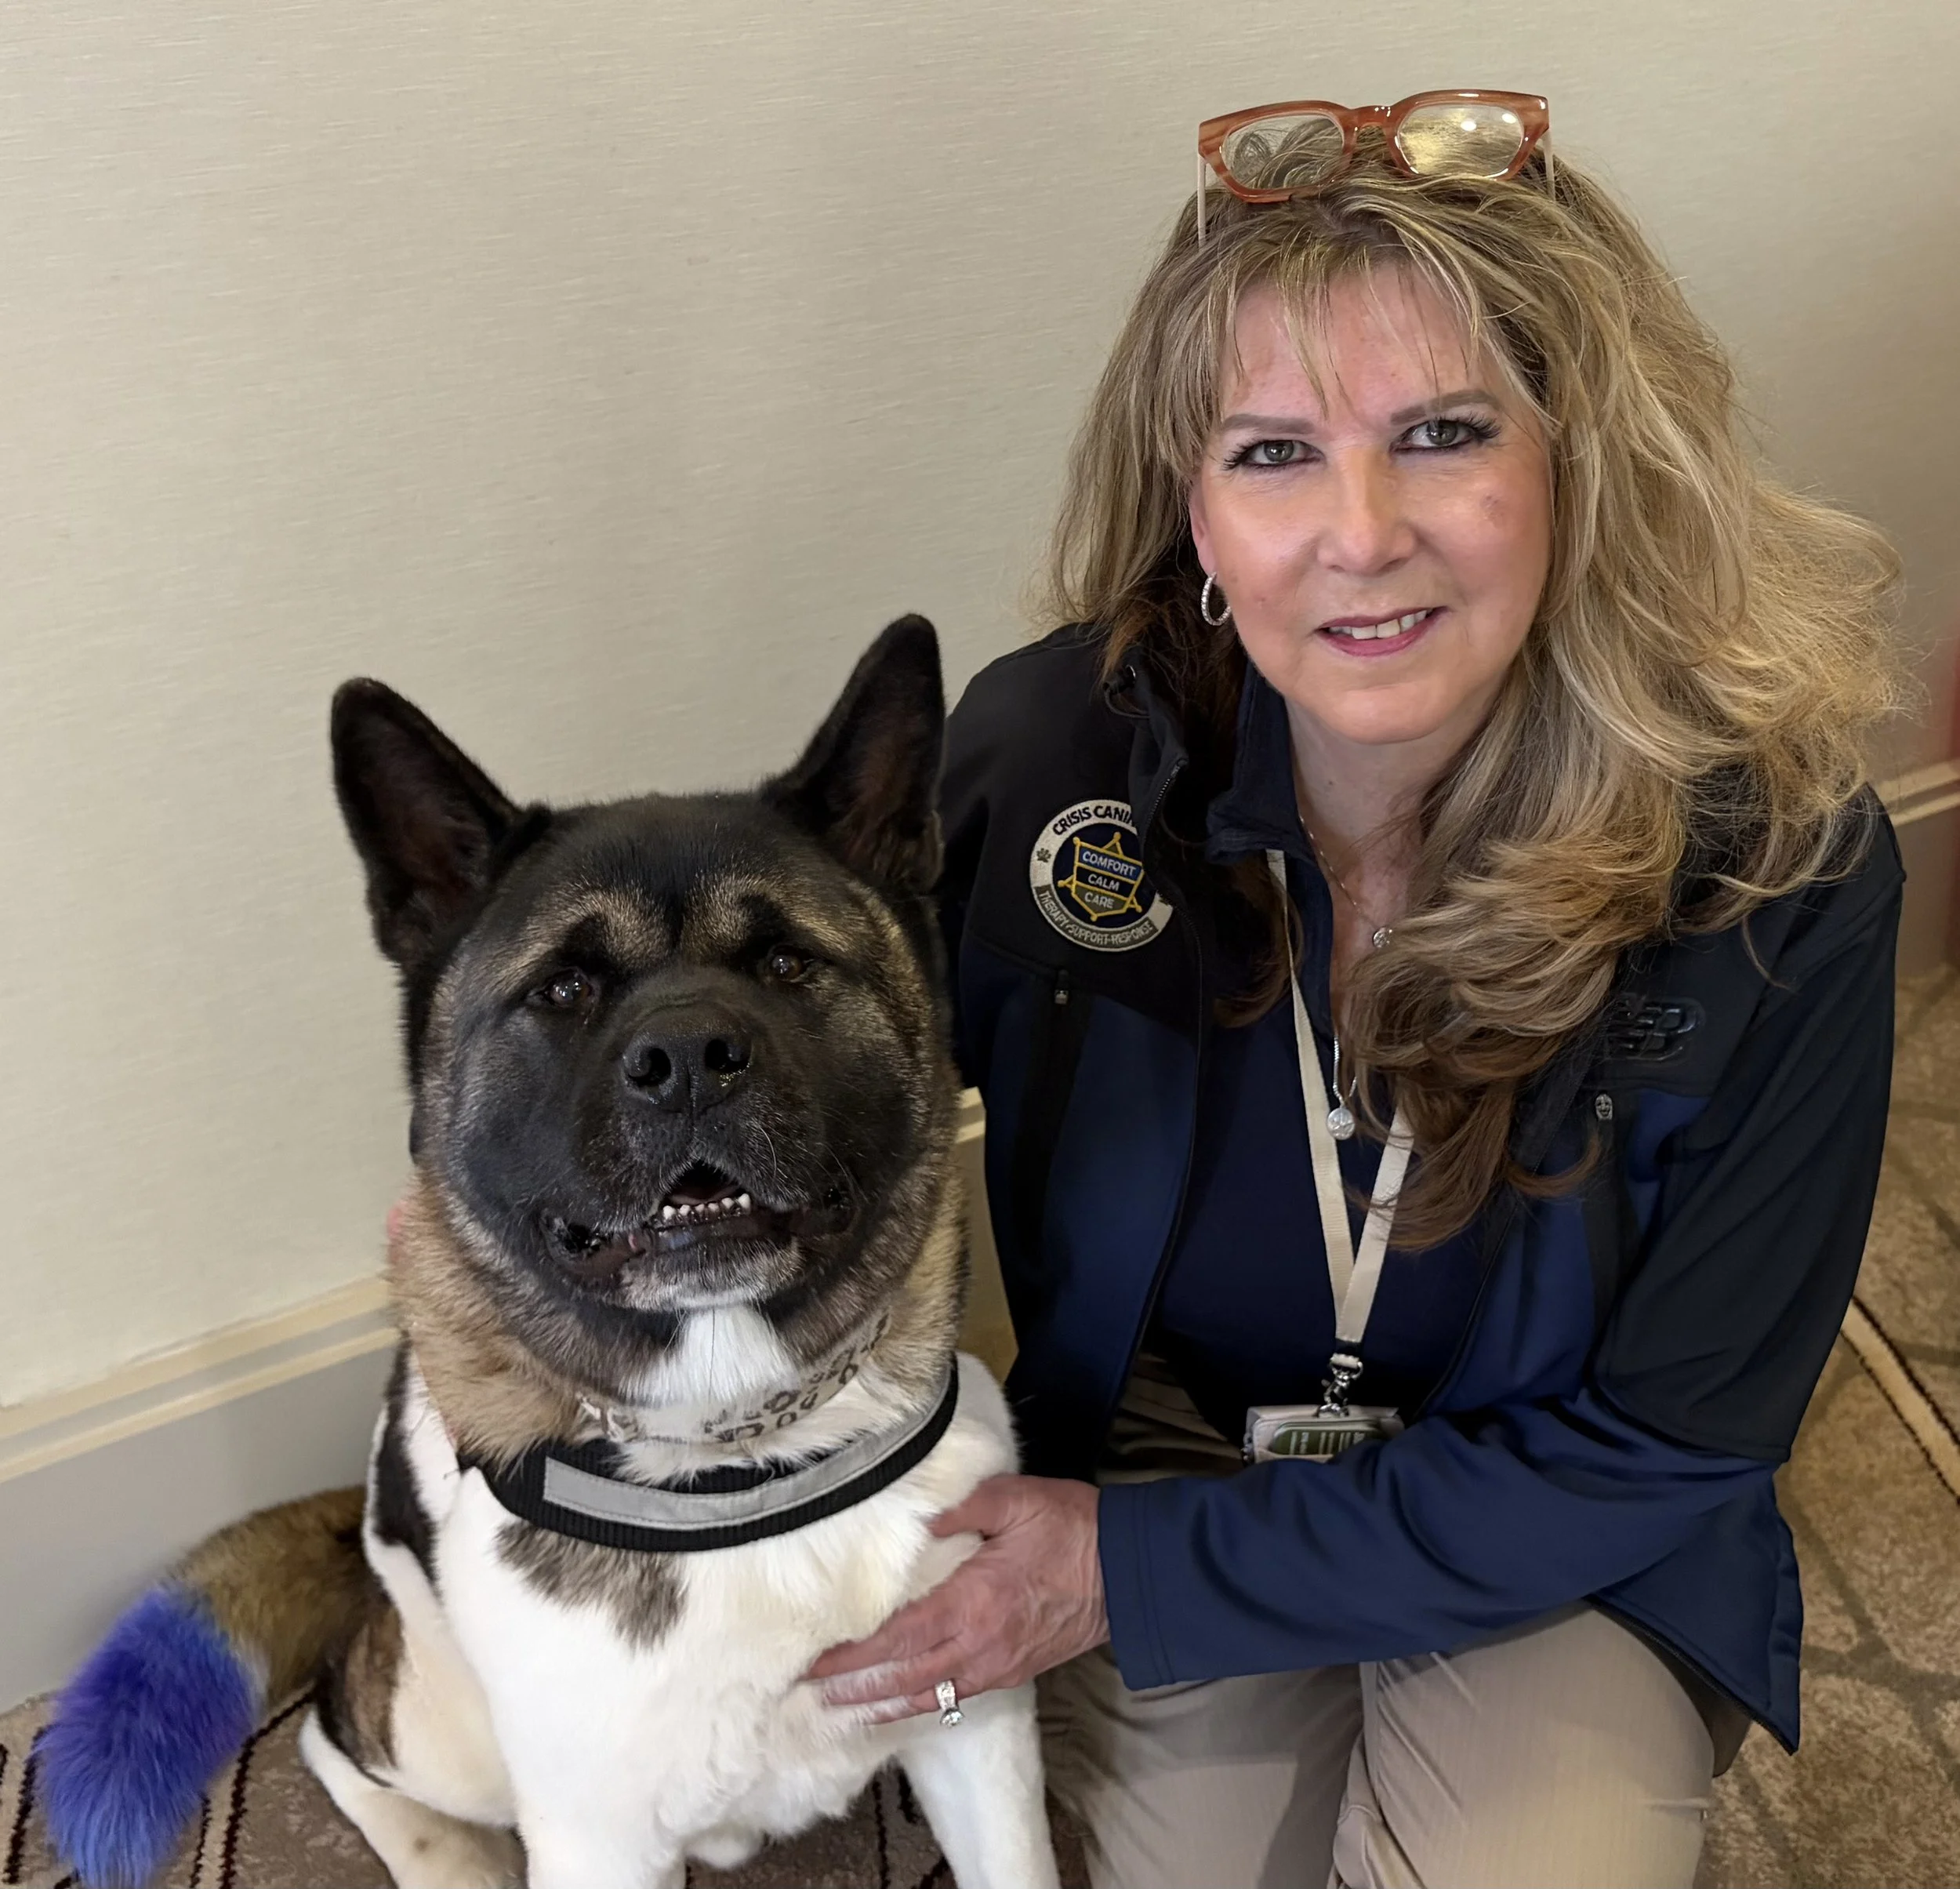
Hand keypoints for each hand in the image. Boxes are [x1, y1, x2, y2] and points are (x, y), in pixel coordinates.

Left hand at [806, 1474, 1106, 1721]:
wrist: (1127, 1573)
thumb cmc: (1071, 1529)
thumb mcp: (1015, 1499)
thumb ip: (960, 1506)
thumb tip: (910, 1518)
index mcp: (974, 1602)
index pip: (898, 1637)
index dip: (853, 1653)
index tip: (814, 1658)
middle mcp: (978, 1645)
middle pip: (902, 1677)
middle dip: (852, 1686)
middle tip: (804, 1692)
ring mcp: (995, 1665)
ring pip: (925, 1695)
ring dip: (878, 1704)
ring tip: (835, 1708)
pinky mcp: (1010, 1672)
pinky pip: (953, 1696)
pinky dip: (916, 1705)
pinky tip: (895, 1704)